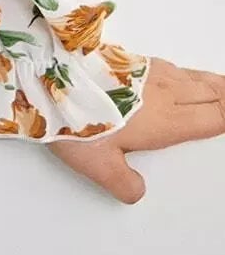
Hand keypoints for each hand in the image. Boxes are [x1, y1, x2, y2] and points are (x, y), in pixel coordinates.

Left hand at [45, 56, 224, 202]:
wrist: (47, 73)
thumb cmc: (72, 118)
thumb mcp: (98, 164)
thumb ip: (123, 183)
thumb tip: (137, 192)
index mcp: (164, 121)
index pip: (211, 119)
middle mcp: (162, 93)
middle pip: (209, 94)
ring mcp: (147, 74)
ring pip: (193, 78)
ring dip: (213, 84)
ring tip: (223, 88)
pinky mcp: (131, 62)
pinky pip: (173, 68)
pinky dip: (190, 74)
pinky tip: (184, 77)